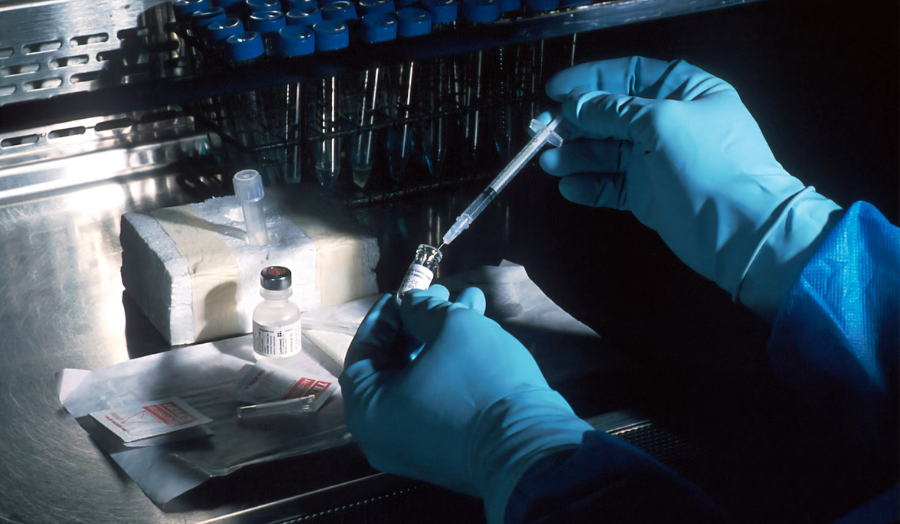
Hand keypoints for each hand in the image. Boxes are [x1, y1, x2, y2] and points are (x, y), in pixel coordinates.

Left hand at [339, 286, 591, 523]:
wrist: (530, 447)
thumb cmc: (479, 382)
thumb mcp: (452, 327)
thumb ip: (422, 308)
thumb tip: (411, 303)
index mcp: (368, 411)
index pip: (363, 352)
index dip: (384, 316)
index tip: (404, 292)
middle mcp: (382, 435)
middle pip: (394, 365)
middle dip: (421, 323)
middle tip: (442, 293)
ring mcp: (414, 447)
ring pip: (422, 378)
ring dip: (443, 338)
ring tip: (471, 300)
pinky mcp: (446, 450)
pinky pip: (437, 400)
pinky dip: (452, 366)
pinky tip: (481, 331)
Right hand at [540, 57, 842, 320]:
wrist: (741, 230)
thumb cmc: (708, 164)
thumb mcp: (662, 123)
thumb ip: (615, 111)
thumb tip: (575, 104)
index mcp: (684, 91)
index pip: (629, 74)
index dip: (590, 80)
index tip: (553, 91)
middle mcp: (669, 121)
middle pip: (611, 114)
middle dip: (575, 122)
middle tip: (539, 132)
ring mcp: (657, 160)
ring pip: (606, 151)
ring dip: (576, 155)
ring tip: (549, 164)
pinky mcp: (648, 195)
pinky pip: (611, 184)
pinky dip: (589, 184)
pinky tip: (569, 187)